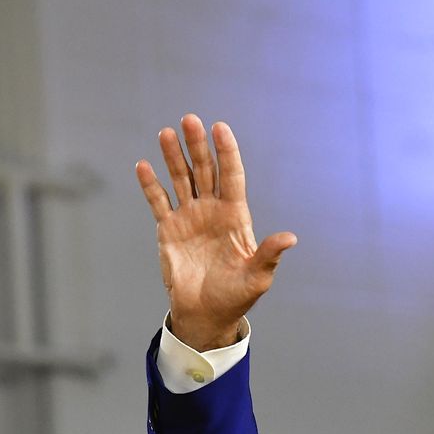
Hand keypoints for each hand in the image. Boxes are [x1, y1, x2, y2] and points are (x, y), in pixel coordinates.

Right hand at [135, 114, 295, 349]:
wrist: (206, 314)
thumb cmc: (236, 296)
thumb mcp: (257, 277)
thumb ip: (269, 254)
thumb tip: (290, 238)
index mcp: (235, 215)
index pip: (231, 175)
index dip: (226, 151)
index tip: (220, 127)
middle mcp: (212, 210)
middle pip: (205, 170)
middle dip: (197, 145)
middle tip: (189, 119)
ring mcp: (189, 217)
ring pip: (181, 179)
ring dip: (174, 157)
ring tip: (166, 133)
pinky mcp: (169, 229)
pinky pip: (159, 202)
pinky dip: (150, 185)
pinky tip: (143, 165)